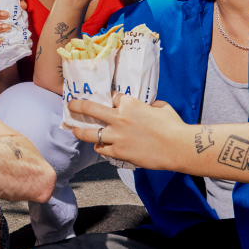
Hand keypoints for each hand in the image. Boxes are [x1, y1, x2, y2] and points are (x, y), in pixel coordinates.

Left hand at [68, 93, 186, 170]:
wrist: (177, 147)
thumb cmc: (173, 126)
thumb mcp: (161, 107)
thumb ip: (149, 105)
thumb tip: (146, 108)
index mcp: (129, 103)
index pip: (112, 97)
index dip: (111, 99)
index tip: (109, 101)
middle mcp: (119, 117)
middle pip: (90, 109)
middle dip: (77, 105)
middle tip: (71, 104)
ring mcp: (116, 136)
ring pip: (89, 133)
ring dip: (80, 130)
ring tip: (74, 129)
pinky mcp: (118, 151)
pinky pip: (101, 149)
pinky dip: (99, 147)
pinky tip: (99, 146)